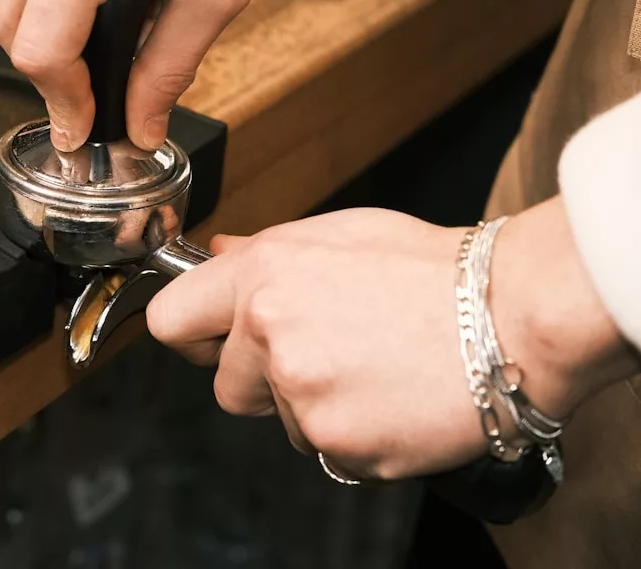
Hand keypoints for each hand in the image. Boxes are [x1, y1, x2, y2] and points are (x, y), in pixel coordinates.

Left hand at [146, 202, 635, 480]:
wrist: (513, 315)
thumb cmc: (433, 270)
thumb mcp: (337, 234)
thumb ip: (264, 251)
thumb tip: (216, 255)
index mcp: (262, 274)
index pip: (171, 320)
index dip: (194, 334)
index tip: (213, 339)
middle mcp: (270, 333)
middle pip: (225, 386)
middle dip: (263, 380)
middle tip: (325, 354)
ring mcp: (302, 393)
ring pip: (280, 421)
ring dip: (313, 407)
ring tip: (371, 369)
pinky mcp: (338, 443)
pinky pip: (325, 451)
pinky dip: (353, 436)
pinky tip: (389, 399)